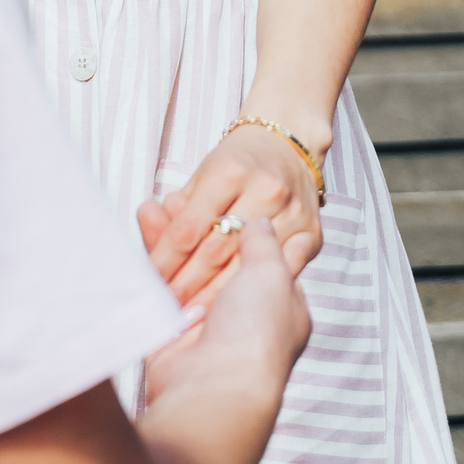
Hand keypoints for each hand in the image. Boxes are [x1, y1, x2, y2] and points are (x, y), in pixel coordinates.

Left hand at [136, 126, 322, 303]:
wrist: (291, 145)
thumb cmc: (238, 162)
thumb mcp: (203, 174)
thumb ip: (180, 208)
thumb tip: (151, 228)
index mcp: (229, 172)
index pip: (189, 229)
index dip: (166, 261)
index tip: (151, 285)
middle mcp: (264, 190)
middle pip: (217, 252)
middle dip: (188, 286)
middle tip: (167, 311)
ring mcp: (292, 212)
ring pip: (247, 267)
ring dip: (217, 297)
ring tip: (193, 318)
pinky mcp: (312, 232)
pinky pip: (280, 270)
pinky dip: (255, 290)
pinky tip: (235, 307)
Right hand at [141, 219, 309, 410]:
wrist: (215, 385)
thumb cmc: (256, 334)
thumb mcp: (273, 275)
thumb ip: (264, 245)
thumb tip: (261, 222)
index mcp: (280, 306)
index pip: (264, 259)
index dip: (245, 228)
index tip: (227, 203)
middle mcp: (244, 315)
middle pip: (221, 260)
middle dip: (201, 228)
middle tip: (183, 198)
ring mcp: (206, 323)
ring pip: (188, 269)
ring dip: (172, 236)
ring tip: (157, 204)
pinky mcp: (170, 328)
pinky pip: (160, 284)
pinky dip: (152, 254)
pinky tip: (146, 223)